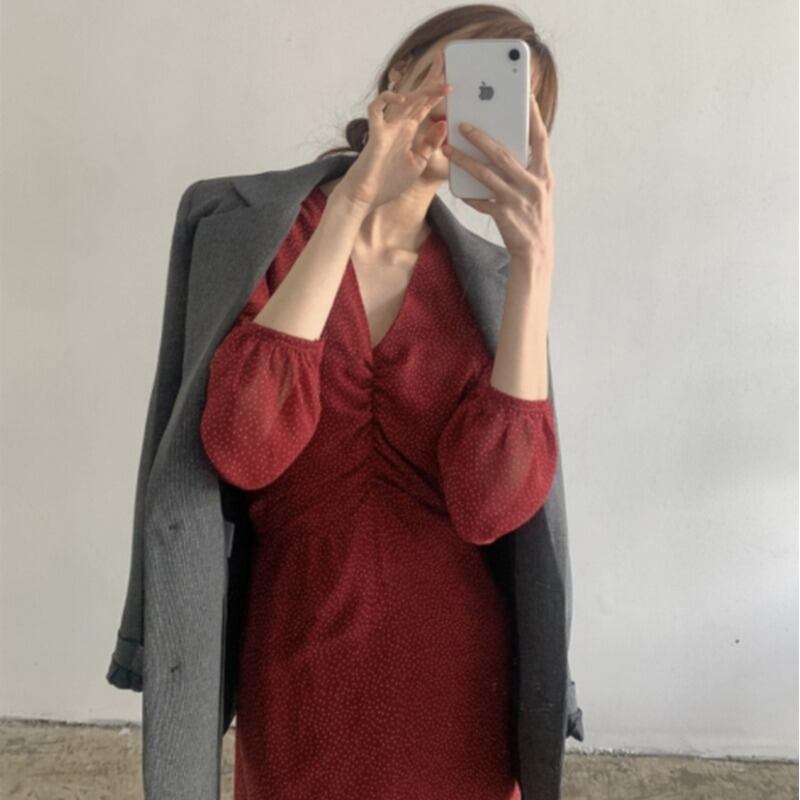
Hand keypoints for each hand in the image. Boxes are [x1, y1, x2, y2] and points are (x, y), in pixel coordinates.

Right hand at [336, 48, 451, 211]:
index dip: (437, 91)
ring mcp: (387, 127)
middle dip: (431, 79)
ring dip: (422, 89)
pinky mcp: (375, 132)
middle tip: (446, 60)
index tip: (453, 79)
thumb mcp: (418, 162)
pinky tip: (402, 99)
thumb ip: (430, 144)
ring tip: (441, 81)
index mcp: (409, 131)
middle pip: (417, 96)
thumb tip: (443, 123)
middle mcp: (399, 125)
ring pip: (403, 99)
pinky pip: (376, 108)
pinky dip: (386, 100)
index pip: (425, 106)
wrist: (367, 197)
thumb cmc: (389, 182)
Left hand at [441, 89, 554, 272]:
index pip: (540, 139)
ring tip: (448, 149)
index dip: (534, 117)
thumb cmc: (534, 217)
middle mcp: (532, 184)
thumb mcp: (537, 191)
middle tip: (463, 123)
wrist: (536, 252)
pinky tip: (456, 186)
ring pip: (485, 174)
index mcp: (544, 175)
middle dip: (481, 137)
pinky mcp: (503, 214)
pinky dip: (467, 193)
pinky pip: (480, 200)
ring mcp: (517, 199)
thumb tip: (504, 148)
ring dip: (464, 160)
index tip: (525, 96)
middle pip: (503, 154)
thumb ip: (526, 170)